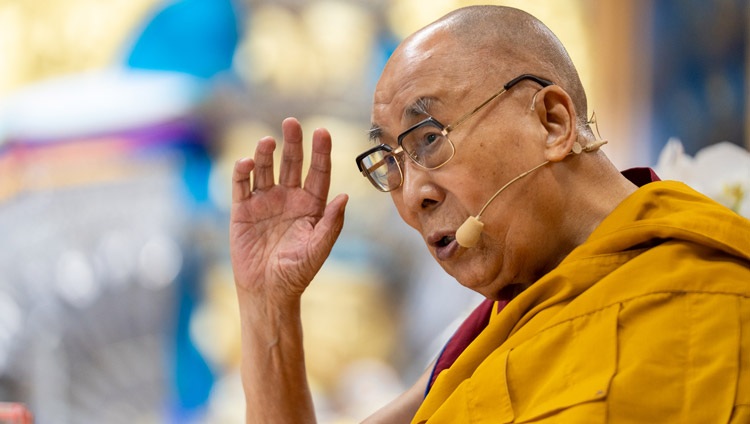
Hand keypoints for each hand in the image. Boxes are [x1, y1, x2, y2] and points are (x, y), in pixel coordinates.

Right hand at [230, 118, 347, 305]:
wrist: (267, 292)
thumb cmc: (296, 273)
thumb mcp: (318, 250)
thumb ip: (331, 224)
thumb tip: (345, 198)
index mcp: (311, 205)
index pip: (318, 172)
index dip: (321, 152)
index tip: (323, 132)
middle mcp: (289, 198)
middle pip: (292, 163)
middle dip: (293, 142)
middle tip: (292, 122)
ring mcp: (265, 202)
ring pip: (266, 169)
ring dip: (266, 154)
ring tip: (267, 141)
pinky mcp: (243, 210)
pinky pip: (242, 185)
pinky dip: (242, 172)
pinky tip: (246, 163)